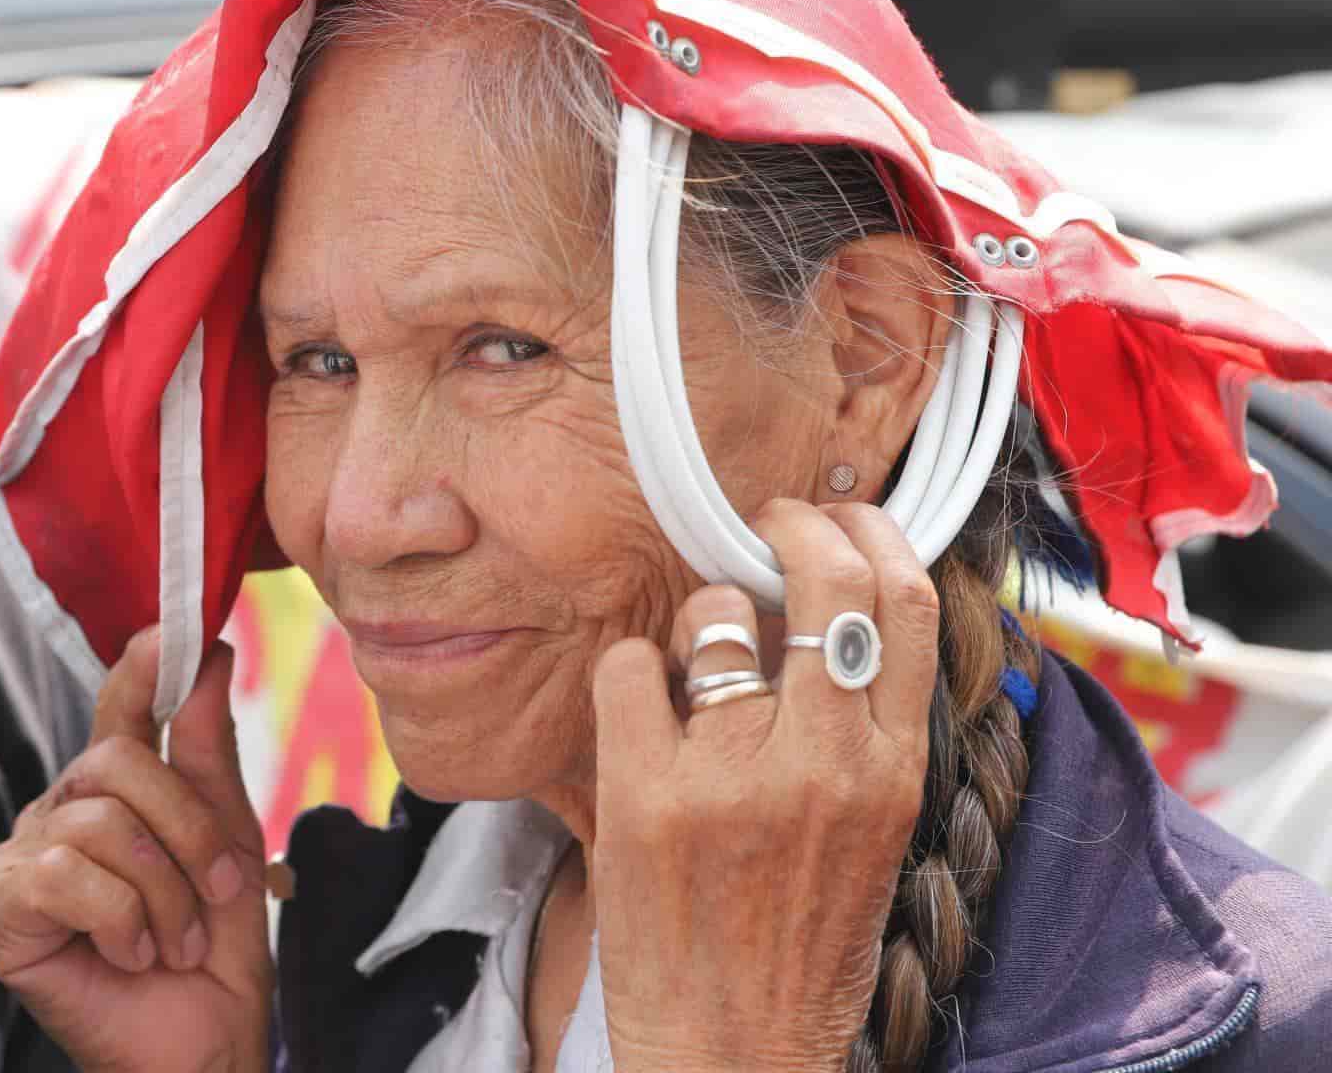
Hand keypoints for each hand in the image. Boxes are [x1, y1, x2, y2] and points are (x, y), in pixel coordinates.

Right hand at [0, 629, 271, 1071]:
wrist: (200, 1045)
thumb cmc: (210, 951)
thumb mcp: (225, 840)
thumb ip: (206, 749)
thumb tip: (208, 652)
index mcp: (109, 793)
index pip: (119, 712)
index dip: (141, 666)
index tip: (174, 629)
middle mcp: (57, 813)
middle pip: (117, 763)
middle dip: (187, 829)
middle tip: (218, 893)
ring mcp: (21, 859)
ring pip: (99, 825)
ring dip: (163, 893)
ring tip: (175, 942)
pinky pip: (62, 876)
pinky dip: (118, 919)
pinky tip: (130, 955)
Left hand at [590, 501, 939, 1072]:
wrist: (734, 1053)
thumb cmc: (801, 947)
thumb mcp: (872, 834)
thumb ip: (864, 729)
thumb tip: (828, 612)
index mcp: (891, 772)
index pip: (906, 603)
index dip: (873, 534)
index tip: (843, 518)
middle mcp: (823, 763)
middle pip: (825, 577)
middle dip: (793, 526)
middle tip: (766, 526)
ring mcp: (730, 776)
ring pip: (718, 614)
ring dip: (702, 614)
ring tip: (698, 661)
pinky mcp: (644, 794)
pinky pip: (629, 665)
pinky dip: (630, 670)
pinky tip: (641, 709)